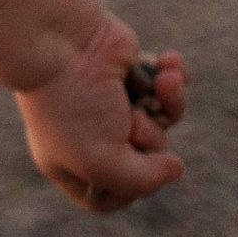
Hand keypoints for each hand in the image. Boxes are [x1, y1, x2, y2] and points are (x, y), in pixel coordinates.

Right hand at [18, 8, 186, 212]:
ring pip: (163, 122)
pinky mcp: (129, 73)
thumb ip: (143, 182)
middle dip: (150, 139)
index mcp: (70, 162)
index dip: (128, 190)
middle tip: (130, 120)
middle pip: (146, 158)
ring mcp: (112, 104)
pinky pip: (167, 88)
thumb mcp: (104, 164)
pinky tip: (168, 66)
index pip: (110, 196)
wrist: (62, 39)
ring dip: (170, 104)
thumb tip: (175, 168)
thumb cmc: (72, 105)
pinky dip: (174, 79)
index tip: (124, 168)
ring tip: (162, 84)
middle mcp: (90, 135)